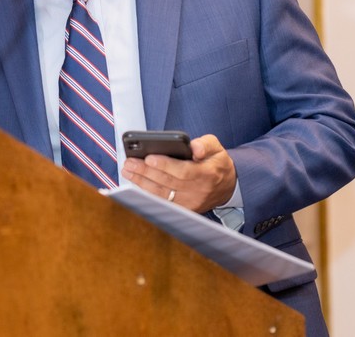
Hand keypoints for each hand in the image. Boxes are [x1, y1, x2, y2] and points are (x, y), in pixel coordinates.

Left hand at [121, 134, 235, 211]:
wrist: (227, 185)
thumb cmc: (216, 162)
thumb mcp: (216, 147)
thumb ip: (205, 144)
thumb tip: (194, 148)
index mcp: (208, 174)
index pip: (184, 171)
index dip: (165, 165)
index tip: (149, 157)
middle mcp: (199, 191)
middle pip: (169, 183)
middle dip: (146, 172)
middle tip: (130, 162)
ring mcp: (191, 203)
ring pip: (163, 194)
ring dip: (142, 182)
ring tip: (128, 170)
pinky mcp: (184, 209)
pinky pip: (163, 202)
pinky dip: (148, 192)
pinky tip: (136, 182)